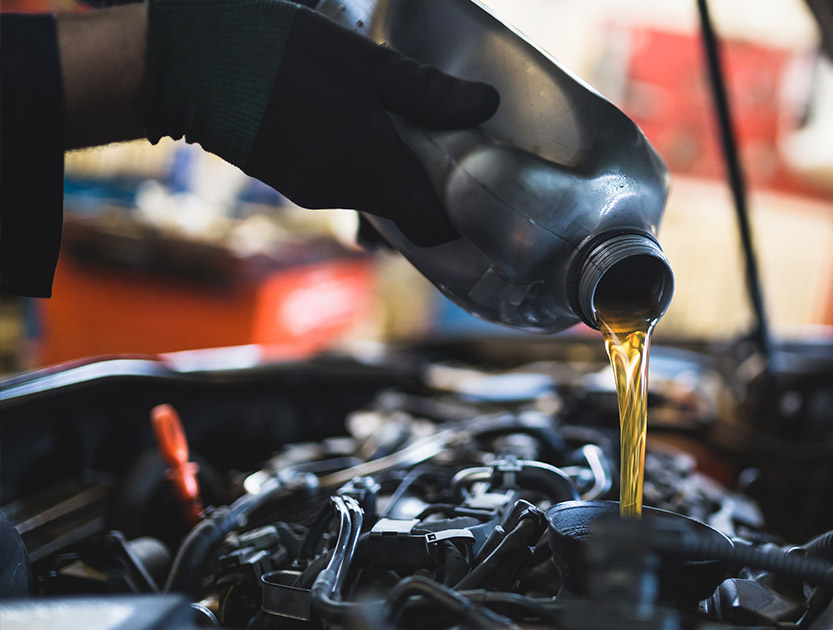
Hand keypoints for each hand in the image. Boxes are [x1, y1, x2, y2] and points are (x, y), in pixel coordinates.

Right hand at [142, 0, 498, 244]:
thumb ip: (426, 91)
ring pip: (375, 193)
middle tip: (448, 141)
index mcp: (372, 169)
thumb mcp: (364, 63)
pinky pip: (343, 181)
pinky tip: (357, 119)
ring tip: (402, 120)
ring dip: (394, 168)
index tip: (479, 189)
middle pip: (406, 212)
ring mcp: (312, 190)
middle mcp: (343, 192)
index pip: (433, 228)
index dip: (461, 217)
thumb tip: (485, 105)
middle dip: (431, 184)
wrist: (182, 63)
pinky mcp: (289, 178)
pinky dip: (361, 161)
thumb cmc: (275, 55)